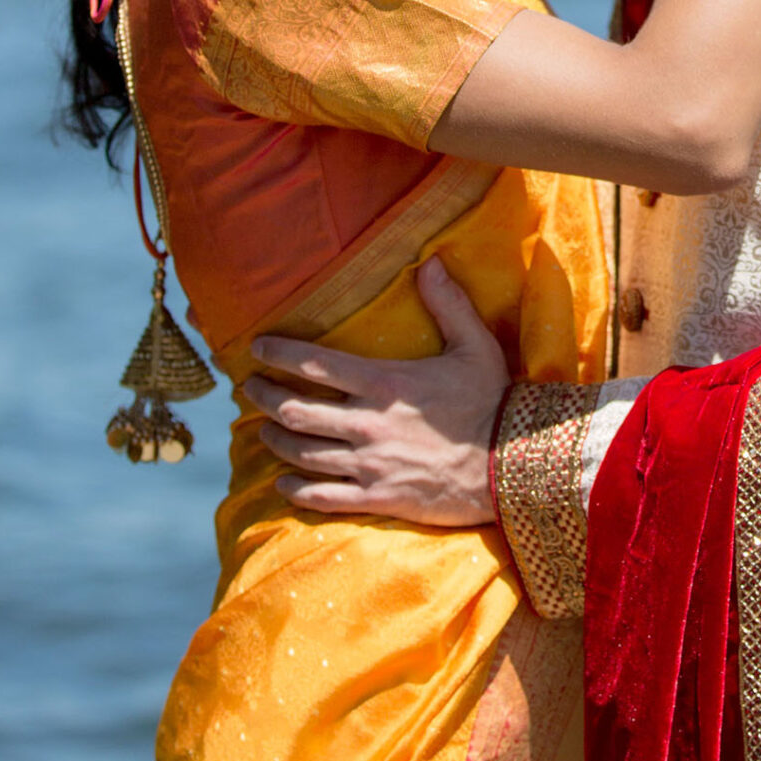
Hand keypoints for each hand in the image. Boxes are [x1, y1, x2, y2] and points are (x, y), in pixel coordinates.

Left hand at [244, 257, 506, 523]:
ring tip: (263, 430)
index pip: (314, 365)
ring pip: (301, 452)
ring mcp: (369, 464)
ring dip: (274, 440)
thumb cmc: (491, 401)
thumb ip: (448, 303)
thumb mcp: (474, 345)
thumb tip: (431, 261)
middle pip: (295, 410)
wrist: (511, 467)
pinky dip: (295, 488)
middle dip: (264, 398)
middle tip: (250, 391)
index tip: (256, 349)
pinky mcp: (377, 498)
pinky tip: (283, 482)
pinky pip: (322, 496)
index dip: (278, 354)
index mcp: (384, 383)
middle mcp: (367, 423)